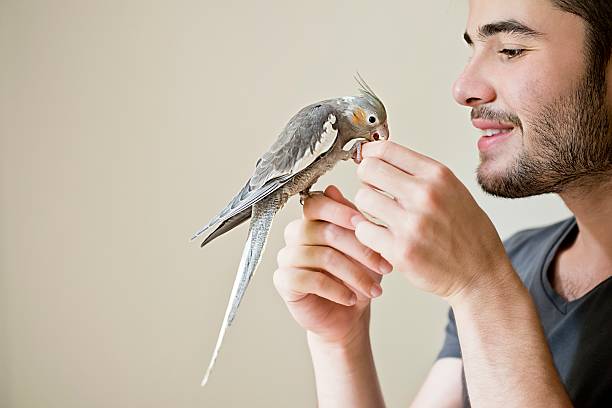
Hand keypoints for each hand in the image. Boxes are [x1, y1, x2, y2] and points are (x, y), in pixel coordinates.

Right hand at [273, 185, 391, 345]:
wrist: (350, 315)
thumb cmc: (357, 277)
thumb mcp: (364, 245)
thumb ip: (351, 219)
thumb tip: (333, 189)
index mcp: (313, 220)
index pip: (316, 203)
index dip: (340, 211)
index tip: (365, 224)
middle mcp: (296, 235)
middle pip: (323, 231)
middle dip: (359, 249)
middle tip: (384, 266)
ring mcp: (287, 258)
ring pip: (320, 257)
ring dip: (353, 274)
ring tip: (374, 289)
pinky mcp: (284, 281)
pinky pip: (308, 280)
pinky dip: (335, 290)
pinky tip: (351, 298)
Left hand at [352, 140, 512, 303]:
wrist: (481, 275)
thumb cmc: (468, 235)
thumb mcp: (453, 190)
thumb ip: (420, 175)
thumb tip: (382, 158)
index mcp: (438, 176)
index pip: (387, 149)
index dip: (369, 154)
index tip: (365, 159)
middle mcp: (425, 195)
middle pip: (368, 169)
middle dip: (365, 179)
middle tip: (372, 190)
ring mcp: (411, 223)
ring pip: (362, 198)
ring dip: (365, 208)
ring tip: (379, 216)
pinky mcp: (400, 250)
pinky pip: (363, 230)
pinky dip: (366, 233)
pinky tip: (380, 236)